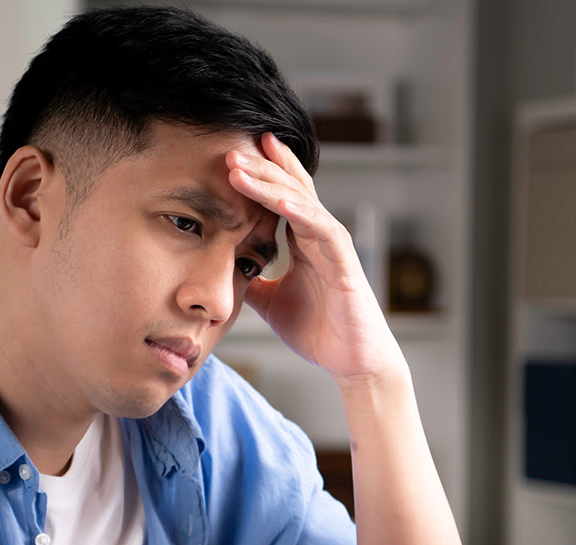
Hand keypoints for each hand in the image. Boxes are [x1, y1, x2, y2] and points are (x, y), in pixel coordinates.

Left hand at [226, 133, 405, 387]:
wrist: (352, 362)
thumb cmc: (320, 332)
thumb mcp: (271, 303)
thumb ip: (252, 282)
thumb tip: (223, 273)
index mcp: (302, 243)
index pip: (280, 198)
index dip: (260, 175)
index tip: (232, 155)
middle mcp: (318, 237)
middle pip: (289, 190)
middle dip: (260, 168)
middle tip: (230, 149)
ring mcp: (332, 246)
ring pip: (301, 202)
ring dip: (270, 183)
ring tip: (239, 169)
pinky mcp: (345, 262)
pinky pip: (321, 230)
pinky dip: (301, 213)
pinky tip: (279, 200)